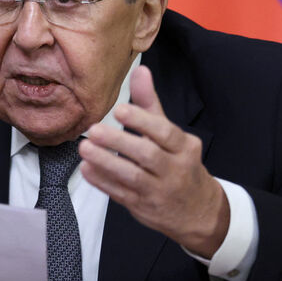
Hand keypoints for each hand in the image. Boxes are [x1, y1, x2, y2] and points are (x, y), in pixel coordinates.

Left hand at [78, 65, 229, 257]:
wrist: (197, 210)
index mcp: (184, 147)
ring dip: (106, 163)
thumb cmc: (180, 163)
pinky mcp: (144, 207)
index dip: (141, 121)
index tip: (119, 109)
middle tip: (93, 130)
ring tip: (84, 149)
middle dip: (119, 142)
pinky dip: (103, 182)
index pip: (164, 132)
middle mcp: (175, 169)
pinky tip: (87, 170)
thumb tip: (140, 70)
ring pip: (133, 178)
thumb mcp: (171, 134)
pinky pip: (121, 195)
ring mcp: (159, 191)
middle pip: (148, 155)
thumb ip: (151, 103)